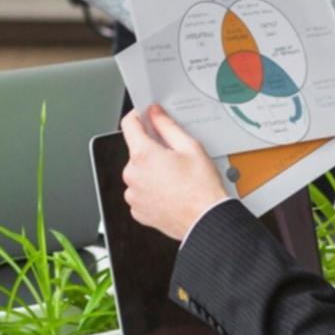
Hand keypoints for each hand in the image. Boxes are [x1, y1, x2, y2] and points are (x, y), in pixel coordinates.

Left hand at [119, 105, 227, 240]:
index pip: (129, 125)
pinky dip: (151, 190)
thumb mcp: (190, 147)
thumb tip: (155, 114)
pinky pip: (140, 192)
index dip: (138, 116)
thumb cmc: (201, 188)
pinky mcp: (138, 210)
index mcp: (143, 155)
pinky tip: (170, 191)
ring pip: (138, 173)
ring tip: (175, 179)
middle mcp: (132, 174)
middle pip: (136, 151)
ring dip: (151, 171)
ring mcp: (133, 194)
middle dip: (152, 150)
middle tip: (174, 157)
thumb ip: (167, 126)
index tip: (146, 116)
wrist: (205, 220)